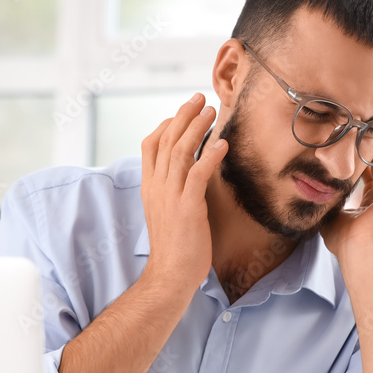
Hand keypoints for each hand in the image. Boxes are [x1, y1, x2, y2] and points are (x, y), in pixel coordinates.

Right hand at [140, 93, 227, 293]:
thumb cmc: (175, 247)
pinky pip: (197, 174)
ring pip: (180, 151)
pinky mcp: (187, 208)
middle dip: (183, 115)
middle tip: (199, 97)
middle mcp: (156, 187)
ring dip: (197, 127)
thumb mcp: (167, 212)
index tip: (183, 113)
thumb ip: (173, 190)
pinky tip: (222, 144)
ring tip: (211, 111)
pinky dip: (210, 156)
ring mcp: (170, 196)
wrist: (170, 274)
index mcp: (149, 187)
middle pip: (166, 140)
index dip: (166, 124)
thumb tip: (189, 174)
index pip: (151, 145)